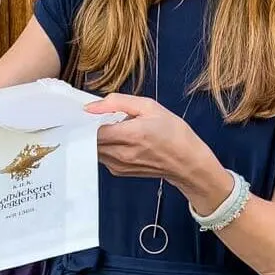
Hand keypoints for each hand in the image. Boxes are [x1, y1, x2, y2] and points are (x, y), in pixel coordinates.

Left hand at [83, 93, 220, 190]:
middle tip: (103, 117)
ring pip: (94, 148)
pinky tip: (120, 140)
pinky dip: (105, 146)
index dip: (88, 119)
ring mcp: (119, 165)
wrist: (186, 161)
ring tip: (115, 128)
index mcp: (130, 134)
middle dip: (91, 127)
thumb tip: (91, 106)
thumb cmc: (173, 132)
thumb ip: (117, 102)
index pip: (92, 129)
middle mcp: (121, 153)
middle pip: (90, 140)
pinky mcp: (119, 171)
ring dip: (98, 137)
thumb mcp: (149, 106)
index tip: (93, 112)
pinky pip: (102, 156)